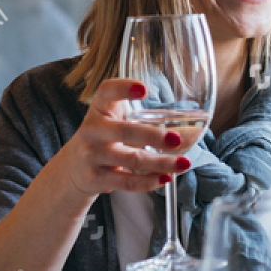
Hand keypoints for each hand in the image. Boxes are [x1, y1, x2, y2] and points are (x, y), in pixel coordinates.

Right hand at [57, 78, 193, 197]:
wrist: (75, 167)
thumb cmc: (107, 138)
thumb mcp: (119, 122)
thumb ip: (150, 123)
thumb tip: (195, 131)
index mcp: (100, 108)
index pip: (106, 92)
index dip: (123, 88)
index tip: (144, 89)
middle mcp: (92, 130)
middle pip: (124, 131)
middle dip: (152, 136)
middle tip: (177, 139)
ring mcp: (91, 155)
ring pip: (130, 159)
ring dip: (160, 163)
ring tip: (183, 163)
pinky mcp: (95, 178)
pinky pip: (126, 182)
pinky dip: (148, 182)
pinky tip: (166, 178)